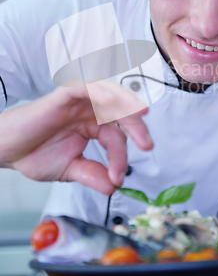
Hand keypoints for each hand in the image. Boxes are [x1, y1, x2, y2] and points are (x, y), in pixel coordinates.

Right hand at [0, 82, 152, 193]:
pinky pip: (86, 88)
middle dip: (137, 127)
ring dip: (126, 103)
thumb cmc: (33, 154)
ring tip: (140, 115)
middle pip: (121, 113)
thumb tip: (114, 187)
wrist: (5, 151)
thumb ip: (93, 175)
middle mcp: (89, 112)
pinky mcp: (63, 96)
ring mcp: (78, 102)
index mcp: (93, 126)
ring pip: (109, 95)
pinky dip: (100, 92)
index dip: (121, 158)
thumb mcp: (70, 169)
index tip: (117, 178)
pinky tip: (111, 102)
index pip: (116, 138)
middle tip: (147, 145)